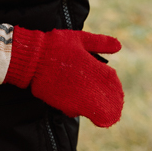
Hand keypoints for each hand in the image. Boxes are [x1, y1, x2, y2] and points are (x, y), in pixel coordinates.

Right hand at [4, 27, 123, 127]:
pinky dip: (81, 110)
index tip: (117, 90)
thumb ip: (101, 43)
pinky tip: (81, 107)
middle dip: (111, 104)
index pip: (112, 82)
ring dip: (98, 110)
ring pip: (93, 109)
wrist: (32, 57)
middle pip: (106, 100)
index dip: (116, 88)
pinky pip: (76, 112)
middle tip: (114, 106)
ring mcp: (75, 95)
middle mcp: (86, 84)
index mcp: (92, 67)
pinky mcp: (62, 103)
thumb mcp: (80, 38)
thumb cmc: (57, 44)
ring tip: (101, 111)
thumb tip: (119, 46)